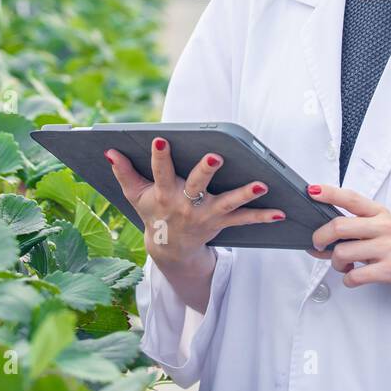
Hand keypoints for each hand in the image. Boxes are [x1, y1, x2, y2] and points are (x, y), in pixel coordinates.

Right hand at [104, 136, 283, 267]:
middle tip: (216, 156)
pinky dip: (263, 216)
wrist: (169, 249)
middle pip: (196, 184)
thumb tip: (108, 150)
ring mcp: (206, 215)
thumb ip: (122, 172)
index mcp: (164, 193)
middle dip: (206, 170)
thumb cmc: (153, 213)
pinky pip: (245, 220)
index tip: (159, 140)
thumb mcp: (134, 195)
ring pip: (227, 203)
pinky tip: (281, 210)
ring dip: (245, 194)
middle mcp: (186, 204)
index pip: (159, 171)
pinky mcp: (222, 222)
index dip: (159, 157)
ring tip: (261, 184)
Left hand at [304, 183, 390, 313]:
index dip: (329, 193)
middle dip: (320, 237)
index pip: (351, 198)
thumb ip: (356, 232)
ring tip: (343, 266)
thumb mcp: (383, 231)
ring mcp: (389, 248)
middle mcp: (384, 227)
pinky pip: (356, 275)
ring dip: (335, 264)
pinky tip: (354, 278)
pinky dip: (348, 280)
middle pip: (339, 226)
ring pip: (343, 252)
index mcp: (380, 213)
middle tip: (318, 245)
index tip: (312, 191)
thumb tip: (322, 239)